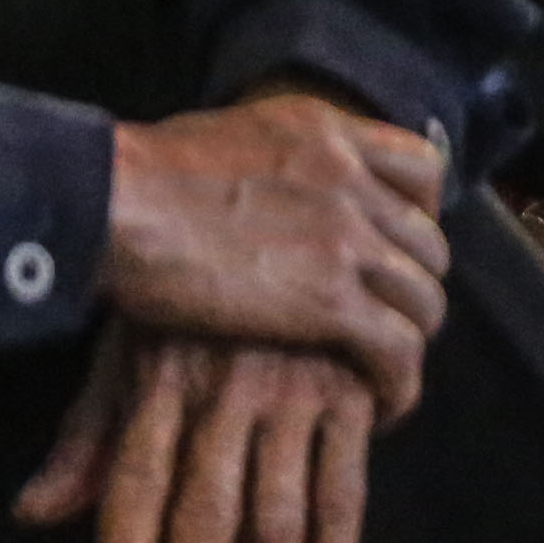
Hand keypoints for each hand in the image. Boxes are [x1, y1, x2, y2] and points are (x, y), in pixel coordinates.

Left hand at [16, 327, 380, 542]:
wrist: (302, 206)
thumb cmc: (197, 292)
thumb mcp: (132, 343)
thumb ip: (91, 434)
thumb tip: (33, 514)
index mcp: (166, 376)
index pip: (137, 481)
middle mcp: (230, 389)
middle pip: (208, 513)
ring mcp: (298, 392)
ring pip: (278, 517)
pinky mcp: (354, 394)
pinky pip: (345, 491)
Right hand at [100, 87, 452, 412]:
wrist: (114, 201)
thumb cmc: (138, 178)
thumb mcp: (227, 139)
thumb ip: (269, 163)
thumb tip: (260, 184)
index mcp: (329, 136)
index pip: (422, 169)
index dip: (418, 214)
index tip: (394, 248)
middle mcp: (353, 182)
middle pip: (429, 242)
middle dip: (413, 286)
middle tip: (384, 321)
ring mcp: (347, 240)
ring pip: (424, 299)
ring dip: (409, 339)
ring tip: (381, 371)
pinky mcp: (330, 302)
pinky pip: (398, 348)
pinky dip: (399, 382)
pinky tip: (381, 406)